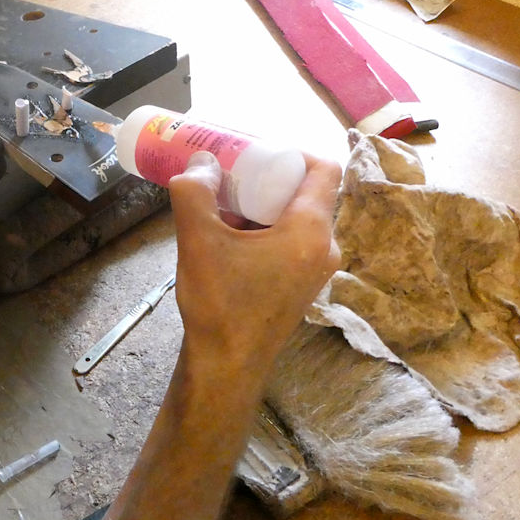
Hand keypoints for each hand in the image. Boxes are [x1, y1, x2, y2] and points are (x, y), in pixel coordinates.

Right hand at [169, 150, 340, 378]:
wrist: (224, 368)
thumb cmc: (220, 304)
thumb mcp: (199, 241)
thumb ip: (195, 194)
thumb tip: (199, 164)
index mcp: (311, 231)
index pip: (324, 169)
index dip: (292, 151)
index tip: (255, 153)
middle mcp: (324, 249)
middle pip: (306, 194)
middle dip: (267, 179)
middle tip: (230, 175)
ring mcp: (315, 271)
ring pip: (295, 220)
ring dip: (262, 207)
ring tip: (222, 206)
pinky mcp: (300, 288)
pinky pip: (290, 243)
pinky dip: (265, 232)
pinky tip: (228, 239)